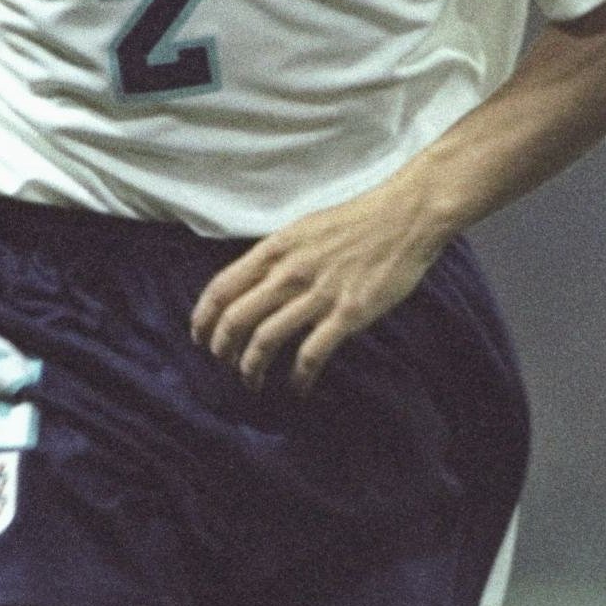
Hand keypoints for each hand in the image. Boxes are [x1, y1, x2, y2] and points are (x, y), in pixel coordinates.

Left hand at [190, 177, 449, 393]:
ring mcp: (318, 295)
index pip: (221, 288)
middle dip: (223, 349)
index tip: (199, 338)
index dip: (203, 319)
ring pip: (265, 341)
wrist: (405, 217)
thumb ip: (275, 256)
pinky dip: (299, 378)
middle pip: (236, 319)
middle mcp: (289, 273)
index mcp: (275, 249)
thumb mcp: (302, 228)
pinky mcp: (347, 315)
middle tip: (224, 364)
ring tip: (252, 382)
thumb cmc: (356, 221)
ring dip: (252, 369)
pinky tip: (297, 388)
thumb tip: (251, 283)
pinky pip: (311, 355)